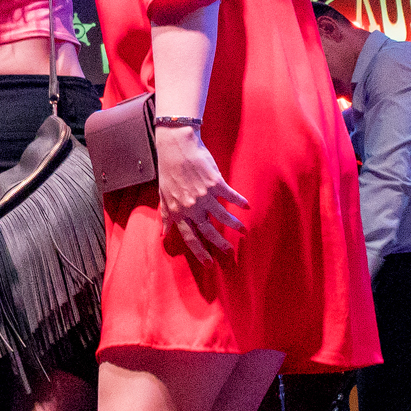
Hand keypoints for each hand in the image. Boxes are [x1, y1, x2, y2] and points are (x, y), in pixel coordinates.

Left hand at [156, 127, 248, 264]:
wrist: (176, 146)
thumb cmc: (168, 170)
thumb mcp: (163, 195)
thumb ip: (166, 215)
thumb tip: (164, 232)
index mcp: (178, 211)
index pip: (189, 237)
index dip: (199, 251)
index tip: (208, 263)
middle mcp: (191, 206)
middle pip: (208, 231)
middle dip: (220, 244)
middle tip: (229, 253)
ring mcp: (204, 195)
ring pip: (222, 216)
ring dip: (234, 225)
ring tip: (243, 232)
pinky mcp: (215, 183)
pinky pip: (230, 196)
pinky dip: (240, 202)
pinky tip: (247, 207)